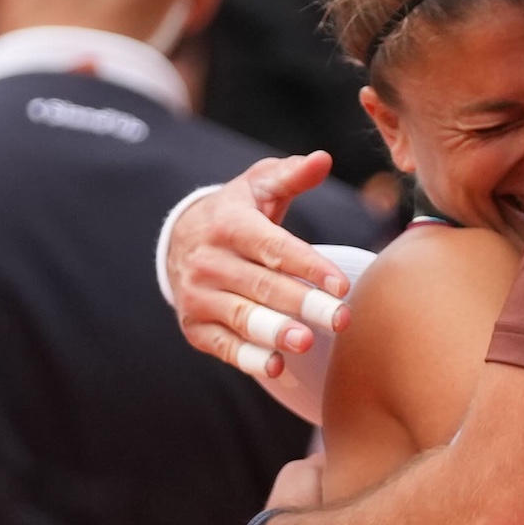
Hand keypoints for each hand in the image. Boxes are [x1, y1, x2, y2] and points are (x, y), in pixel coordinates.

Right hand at [169, 154, 354, 380]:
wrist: (181, 241)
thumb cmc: (238, 213)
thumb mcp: (259, 187)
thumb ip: (292, 175)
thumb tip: (322, 158)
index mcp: (229, 224)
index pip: (274, 247)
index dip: (308, 266)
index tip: (341, 285)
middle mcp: (208, 260)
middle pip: (262, 286)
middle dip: (303, 304)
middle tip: (339, 320)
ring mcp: (198, 295)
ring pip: (242, 316)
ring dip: (274, 332)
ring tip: (305, 342)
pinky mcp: (195, 326)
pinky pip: (222, 345)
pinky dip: (247, 357)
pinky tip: (275, 365)